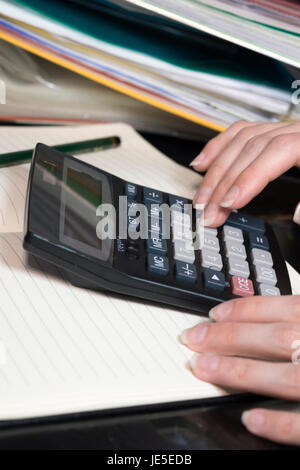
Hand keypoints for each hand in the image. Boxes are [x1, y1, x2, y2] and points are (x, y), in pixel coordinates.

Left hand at [179, 295, 299, 445]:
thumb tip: (253, 322)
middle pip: (275, 338)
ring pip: (285, 377)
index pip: (281, 309)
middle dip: (228, 337)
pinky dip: (278, 422)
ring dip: (238, 371)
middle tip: (191, 339)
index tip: (212, 315)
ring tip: (201, 368)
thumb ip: (295, 321)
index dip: (243, 310)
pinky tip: (249, 418)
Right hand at [190, 121, 299, 226]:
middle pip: (252, 148)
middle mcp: (294, 130)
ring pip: (241, 140)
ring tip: (203, 196)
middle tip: (209, 211)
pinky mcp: (273, 132)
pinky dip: (217, 148)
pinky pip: (239, 132)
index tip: (230, 202)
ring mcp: (281, 129)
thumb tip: (298, 216)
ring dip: (216, 170)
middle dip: (224, 182)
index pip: (277, 151)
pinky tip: (203, 163)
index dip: (249, 177)